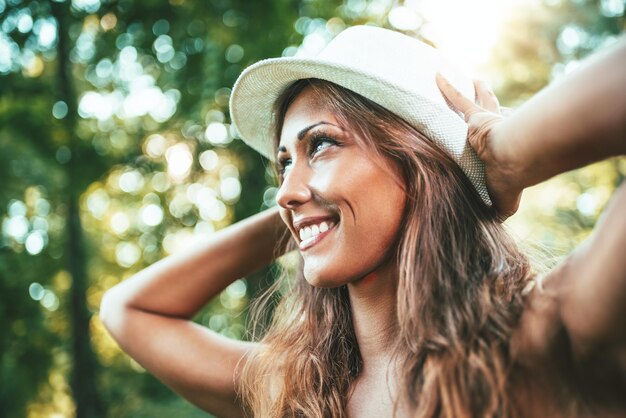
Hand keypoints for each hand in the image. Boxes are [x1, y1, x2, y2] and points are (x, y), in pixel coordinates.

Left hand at [436, 74, 522, 218]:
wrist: (515, 161)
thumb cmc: (511, 182)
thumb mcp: (504, 205)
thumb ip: (497, 214)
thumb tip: (493, 227)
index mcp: (504, 152)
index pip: (502, 140)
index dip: (501, 135)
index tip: (499, 131)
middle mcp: (500, 132)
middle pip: (497, 114)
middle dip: (495, 105)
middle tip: (489, 96)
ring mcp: (488, 123)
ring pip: (481, 102)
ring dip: (478, 91)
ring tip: (474, 79)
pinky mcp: (475, 118)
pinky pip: (458, 100)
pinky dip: (447, 87)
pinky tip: (436, 74)